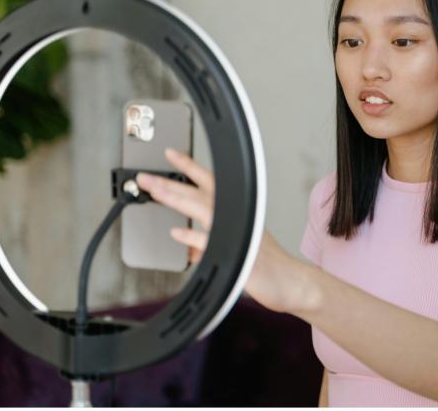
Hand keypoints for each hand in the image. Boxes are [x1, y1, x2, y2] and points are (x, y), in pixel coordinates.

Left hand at [135, 149, 311, 313]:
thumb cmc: (269, 266)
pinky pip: (210, 243)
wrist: (290, 283)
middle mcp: (237, 219)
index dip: (190, 167)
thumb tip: (191, 247)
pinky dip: (193, 238)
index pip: (210, 183)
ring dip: (178, 199)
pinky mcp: (236, 253)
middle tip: (147, 177)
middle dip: (171, 183)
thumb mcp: (237, 249)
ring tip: (156, 192)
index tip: (171, 154)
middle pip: (200, 194)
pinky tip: (178, 234)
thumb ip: (211, 245)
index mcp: (237, 213)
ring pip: (203, 210)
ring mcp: (237, 234)